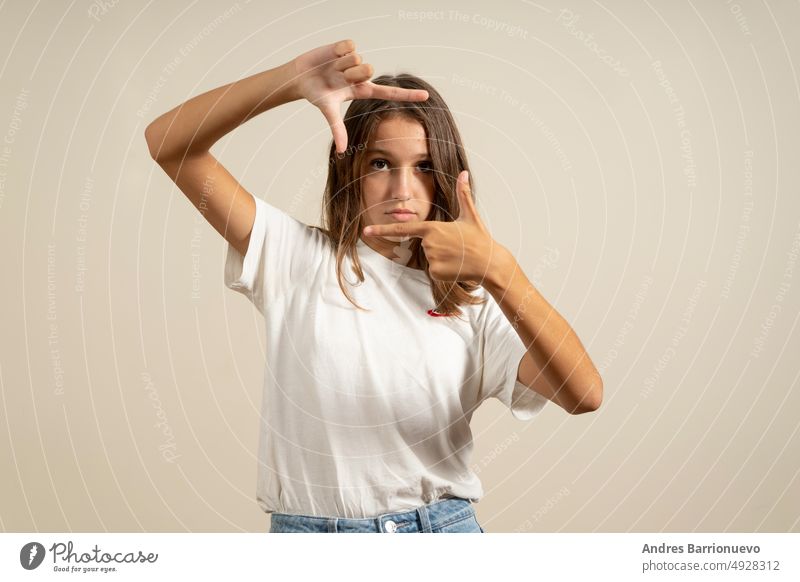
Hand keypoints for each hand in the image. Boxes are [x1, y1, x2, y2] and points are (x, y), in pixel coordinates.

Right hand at [291, 39, 429, 153]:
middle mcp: (361, 75)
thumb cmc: (317, 94)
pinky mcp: (346, 47)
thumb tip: (342, 152)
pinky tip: (332, 55)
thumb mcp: (328, 111)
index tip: (427, 96)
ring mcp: (354, 60)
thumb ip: (337, 129)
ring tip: (332, 68)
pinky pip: (349, 46)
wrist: (300, 77)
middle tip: (339, 77)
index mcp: (362, 90)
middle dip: (351, 73)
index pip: (390, 93)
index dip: (408, 95)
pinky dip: (338, 51)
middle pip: (369, 69)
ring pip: (358, 58)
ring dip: (342, 64)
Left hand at [362, 171, 510, 284]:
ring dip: (442, 257)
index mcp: (432, 228)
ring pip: (429, 258)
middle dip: (438, 245)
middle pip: (423, 244)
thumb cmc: (480, 239)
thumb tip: (464, 173)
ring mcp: (431, 259)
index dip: (383, 230)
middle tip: (456, 245)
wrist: (489, 263)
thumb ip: (463, 194)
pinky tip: (456, 266)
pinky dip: (443, 269)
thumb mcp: (470, 215)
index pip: (402, 229)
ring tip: (458, 255)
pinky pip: (434, 271)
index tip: (367, 230)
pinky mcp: (435, 273)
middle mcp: (428, 244)